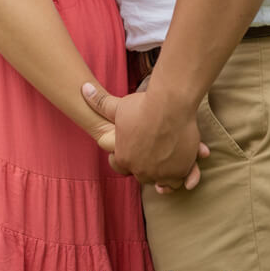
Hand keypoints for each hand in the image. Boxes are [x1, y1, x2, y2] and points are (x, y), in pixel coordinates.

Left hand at [82, 83, 208, 190]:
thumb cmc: (143, 105)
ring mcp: (161, 173)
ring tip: (168, 164)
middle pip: (143, 175)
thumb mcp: (119, 106)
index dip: (126, 158)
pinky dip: (185, 176)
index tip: (133, 151)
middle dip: (147, 166)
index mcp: (124, 158)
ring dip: (166, 175)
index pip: (121, 167)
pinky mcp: (180, 171)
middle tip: (153, 155)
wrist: (170, 105)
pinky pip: (182, 180)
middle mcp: (141, 171)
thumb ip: (100, 103)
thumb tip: (84, 89)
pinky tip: (185, 170)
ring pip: (163, 181)